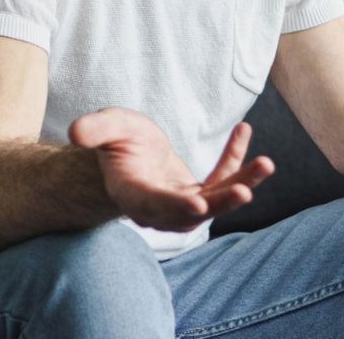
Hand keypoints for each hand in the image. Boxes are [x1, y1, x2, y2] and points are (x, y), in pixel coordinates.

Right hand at [70, 108, 274, 231]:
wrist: (124, 154)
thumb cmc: (114, 141)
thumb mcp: (106, 129)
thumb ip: (96, 130)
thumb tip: (77, 130)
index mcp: (133, 195)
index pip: (155, 206)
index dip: (176, 205)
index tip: (198, 205)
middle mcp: (160, 207)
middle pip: (193, 213)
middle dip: (220, 203)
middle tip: (245, 193)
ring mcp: (182, 203)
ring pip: (215, 201)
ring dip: (242, 184)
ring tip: (266, 164)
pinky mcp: (198, 192)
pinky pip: (222, 178)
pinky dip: (236, 160)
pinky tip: (243, 130)